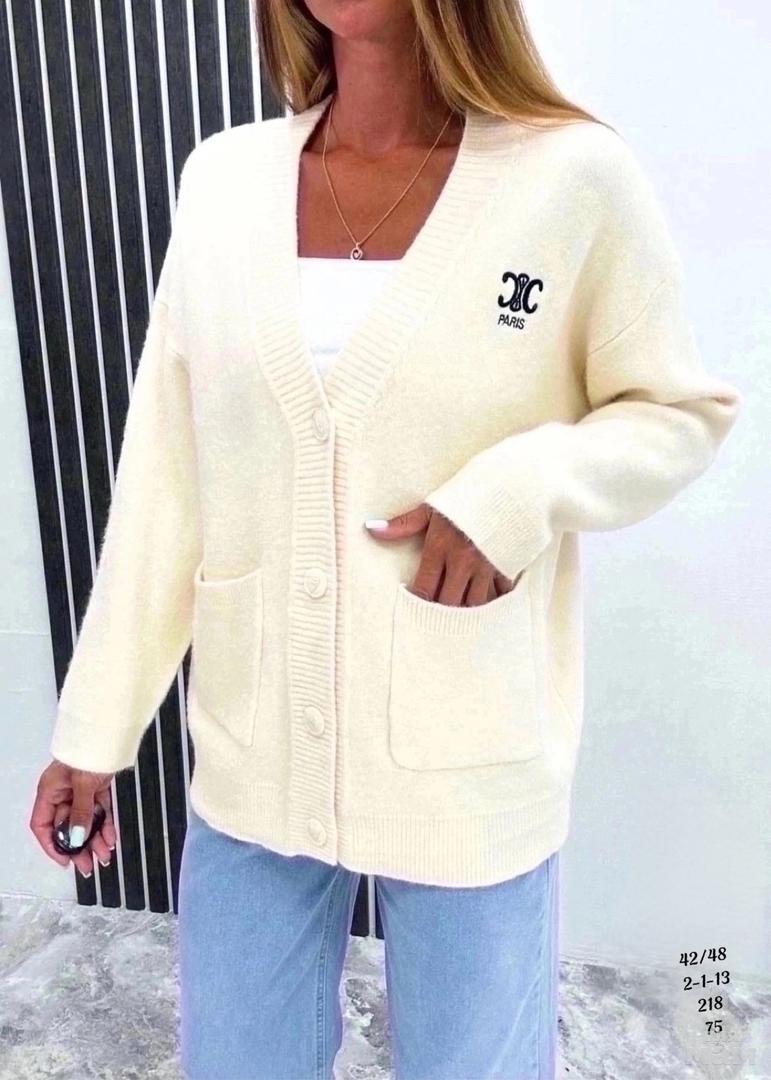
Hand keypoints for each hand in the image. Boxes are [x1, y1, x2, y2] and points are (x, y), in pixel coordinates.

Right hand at [30, 760, 116, 877]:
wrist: (110, 732)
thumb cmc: (89, 750)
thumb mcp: (83, 785)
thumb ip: (80, 813)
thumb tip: (77, 837)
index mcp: (50, 790)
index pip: (43, 825)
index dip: (52, 845)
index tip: (65, 860)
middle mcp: (62, 792)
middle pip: (66, 826)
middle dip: (78, 847)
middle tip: (87, 865)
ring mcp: (80, 790)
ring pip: (85, 821)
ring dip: (95, 839)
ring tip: (104, 855)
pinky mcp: (96, 787)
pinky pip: (99, 811)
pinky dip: (105, 825)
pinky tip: (111, 838)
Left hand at [365, 503, 515, 605]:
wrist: (510, 485)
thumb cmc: (467, 495)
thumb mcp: (432, 507)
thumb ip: (403, 524)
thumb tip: (371, 528)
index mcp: (441, 547)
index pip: (423, 588)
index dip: (417, 602)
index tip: (413, 605)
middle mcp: (463, 561)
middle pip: (448, 602)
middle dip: (441, 611)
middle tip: (435, 616)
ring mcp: (487, 565)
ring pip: (475, 604)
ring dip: (466, 609)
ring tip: (458, 615)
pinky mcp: (508, 565)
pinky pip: (500, 593)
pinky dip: (493, 599)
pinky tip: (487, 603)